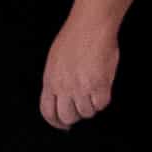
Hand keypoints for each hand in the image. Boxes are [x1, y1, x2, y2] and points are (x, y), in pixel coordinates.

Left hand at [37, 13, 122, 128]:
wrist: (90, 26)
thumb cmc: (74, 38)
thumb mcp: (55, 61)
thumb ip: (56, 80)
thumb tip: (61, 99)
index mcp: (50, 80)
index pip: (48, 112)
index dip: (56, 123)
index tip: (63, 125)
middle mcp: (64, 87)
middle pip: (68, 117)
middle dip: (76, 116)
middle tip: (82, 107)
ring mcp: (81, 87)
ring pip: (87, 112)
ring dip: (91, 105)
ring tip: (93, 89)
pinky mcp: (99, 85)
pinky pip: (102, 104)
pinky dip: (103, 99)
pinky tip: (102, 86)